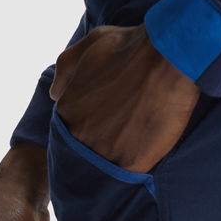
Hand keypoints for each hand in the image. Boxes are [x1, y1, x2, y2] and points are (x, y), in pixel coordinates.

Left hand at [51, 25, 199, 172]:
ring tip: (136, 142)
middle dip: (102, 144)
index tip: (107, 122)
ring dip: (118, 158)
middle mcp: (79, 134)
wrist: (166, 59)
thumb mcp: (89, 46)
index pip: (70, 132)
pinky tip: (147, 149)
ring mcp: (104, 151)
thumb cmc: (131, 48)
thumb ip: (66, 69)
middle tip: (124, 134)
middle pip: (86, 152)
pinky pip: (129, 174)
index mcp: (67, 109)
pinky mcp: (131, 164)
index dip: (90, 127)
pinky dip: (137, 165)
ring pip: (106, 167)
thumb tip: (54, 94)